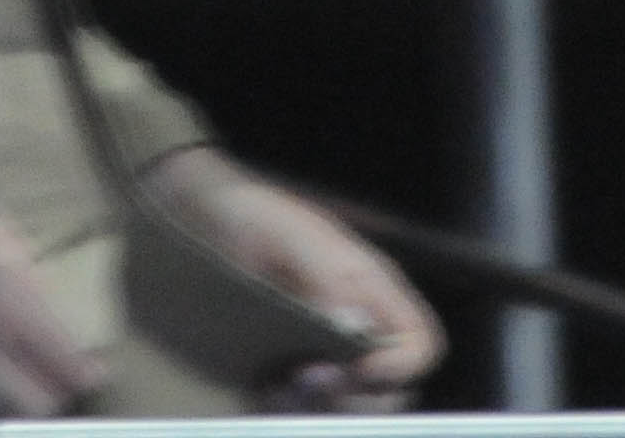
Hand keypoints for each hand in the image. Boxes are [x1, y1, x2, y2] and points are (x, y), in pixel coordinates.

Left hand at [147, 146, 443, 408]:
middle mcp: (360, 322)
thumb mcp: (292, 238)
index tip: (355, 368)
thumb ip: (327, 281)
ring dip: (324, 407)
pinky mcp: (294, 365)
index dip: (400, 367)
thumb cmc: (255, 216)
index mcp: (372, 287)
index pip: (420, 343)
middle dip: (356, 396)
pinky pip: (311, 408)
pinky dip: (293, 409)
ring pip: (354, 405)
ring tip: (283, 383)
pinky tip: (267, 385)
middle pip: (394, 389)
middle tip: (306, 376)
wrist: (204, 216)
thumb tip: (356, 328)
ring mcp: (327, 348)